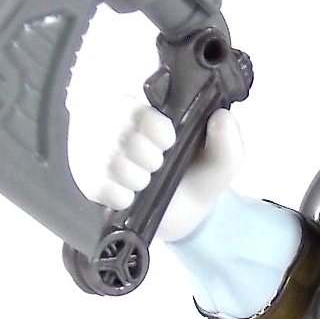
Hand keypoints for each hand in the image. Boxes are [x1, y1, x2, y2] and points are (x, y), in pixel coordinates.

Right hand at [93, 103, 243, 242]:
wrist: (188, 214)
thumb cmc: (199, 175)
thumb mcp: (224, 158)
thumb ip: (229, 138)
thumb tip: (222, 116)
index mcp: (146, 111)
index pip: (132, 105)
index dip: (152, 127)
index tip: (169, 142)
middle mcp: (116, 127)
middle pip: (115, 131)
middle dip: (144, 155)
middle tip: (158, 166)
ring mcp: (100, 153)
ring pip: (105, 158)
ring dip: (133, 176)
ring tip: (145, 183)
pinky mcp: (91, 180)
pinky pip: (95, 184)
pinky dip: (117, 194)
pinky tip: (130, 197)